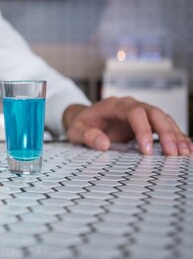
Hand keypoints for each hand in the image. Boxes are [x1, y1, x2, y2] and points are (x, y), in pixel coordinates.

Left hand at [63, 97, 191, 155]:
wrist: (84, 118)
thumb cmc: (82, 124)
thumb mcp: (76, 131)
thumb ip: (87, 136)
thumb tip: (103, 143)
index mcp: (113, 105)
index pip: (134, 112)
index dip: (143, 129)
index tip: (146, 150)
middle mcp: (130, 105)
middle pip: (154, 113)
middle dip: (165, 132)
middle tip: (173, 152)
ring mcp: (140, 112)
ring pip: (163, 118)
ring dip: (175, 134)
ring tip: (185, 152)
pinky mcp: (147, 122)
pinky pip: (165, 125)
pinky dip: (176, 135)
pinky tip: (186, 147)